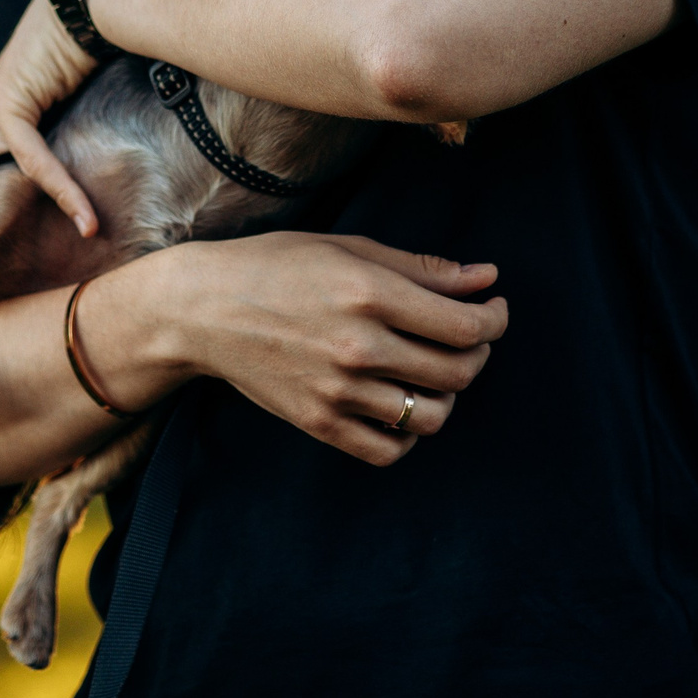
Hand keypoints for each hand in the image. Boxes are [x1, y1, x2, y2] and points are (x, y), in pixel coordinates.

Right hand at [90, 233, 507, 465]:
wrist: (203, 309)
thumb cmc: (276, 267)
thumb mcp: (348, 248)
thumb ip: (421, 268)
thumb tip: (486, 278)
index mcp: (368, 293)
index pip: (465, 326)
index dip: (494, 320)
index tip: (493, 310)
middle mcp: (357, 346)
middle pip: (457, 372)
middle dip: (478, 354)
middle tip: (469, 337)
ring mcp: (337, 391)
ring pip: (431, 415)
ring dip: (449, 394)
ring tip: (435, 372)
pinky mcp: (319, 423)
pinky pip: (390, 449)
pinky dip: (410, 433)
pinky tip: (402, 403)